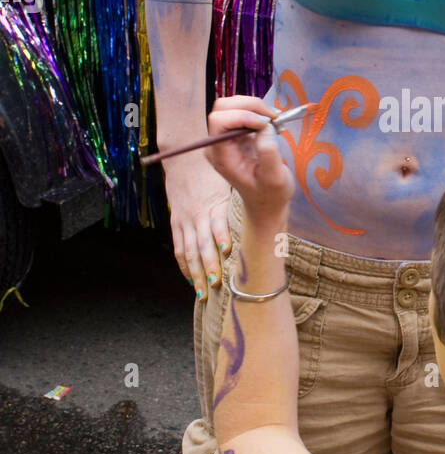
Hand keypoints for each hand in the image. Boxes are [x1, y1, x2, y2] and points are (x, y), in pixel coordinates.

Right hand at [162, 152, 231, 298]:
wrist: (183, 160)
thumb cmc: (212, 174)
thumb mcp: (227, 185)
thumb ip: (236, 207)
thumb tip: (259, 225)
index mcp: (213, 203)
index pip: (217, 222)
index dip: (222, 237)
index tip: (228, 251)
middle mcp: (197, 214)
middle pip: (202, 244)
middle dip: (209, 265)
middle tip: (216, 284)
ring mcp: (184, 220)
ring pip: (189, 252)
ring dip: (196, 273)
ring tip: (203, 293)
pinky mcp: (176, 223)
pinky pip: (179, 247)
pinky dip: (184, 266)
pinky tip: (190, 280)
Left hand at [204, 96, 294, 226]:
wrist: (266, 202)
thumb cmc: (270, 195)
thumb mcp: (274, 179)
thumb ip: (269, 154)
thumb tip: (265, 128)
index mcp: (222, 156)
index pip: (219, 121)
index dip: (242, 115)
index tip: (265, 124)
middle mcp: (218, 145)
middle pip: (223, 107)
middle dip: (249, 106)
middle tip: (273, 117)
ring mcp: (225, 139)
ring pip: (231, 106)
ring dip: (254, 107)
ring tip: (274, 120)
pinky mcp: (235, 135)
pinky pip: (241, 112)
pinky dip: (258, 112)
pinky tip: (272, 124)